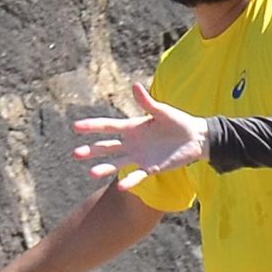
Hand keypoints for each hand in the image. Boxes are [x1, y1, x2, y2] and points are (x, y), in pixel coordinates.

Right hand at [73, 83, 206, 189]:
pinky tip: (120, 186)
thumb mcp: (162, 111)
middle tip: (75, 154)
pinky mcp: (151, 167)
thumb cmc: (178, 122)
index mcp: (132, 127)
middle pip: (107, 147)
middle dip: (91, 150)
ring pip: (117, 162)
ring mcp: (140, 156)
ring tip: (90, 173)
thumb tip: (135, 85)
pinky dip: (129, 180)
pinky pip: (137, 175)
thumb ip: (148, 102)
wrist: (196, 138)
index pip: (108, 127)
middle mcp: (132, 143)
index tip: (76, 126)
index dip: (92, 126)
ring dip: (104, 167)